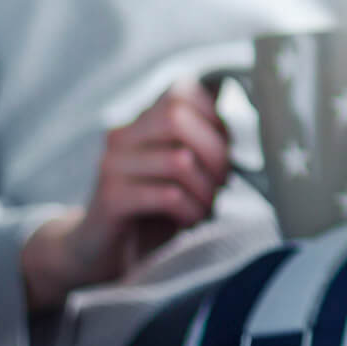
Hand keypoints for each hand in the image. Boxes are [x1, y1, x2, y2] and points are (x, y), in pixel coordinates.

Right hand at [22, 82, 229, 310]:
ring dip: (205, 189)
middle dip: (214, 152)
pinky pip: (165, 195)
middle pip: (178, 118)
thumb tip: (249, 133)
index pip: (181, 91)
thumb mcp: (178, 174)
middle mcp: (123, 137)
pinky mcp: (110, 199)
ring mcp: (113, 166)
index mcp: (140, 122)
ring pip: (177, 160)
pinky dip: (189, 210)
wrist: (97, 253)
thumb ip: (201, 148)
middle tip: (222, 183)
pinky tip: (189, 221)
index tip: (226, 149)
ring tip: (206, 207)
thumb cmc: (151, 212)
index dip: (213, 117)